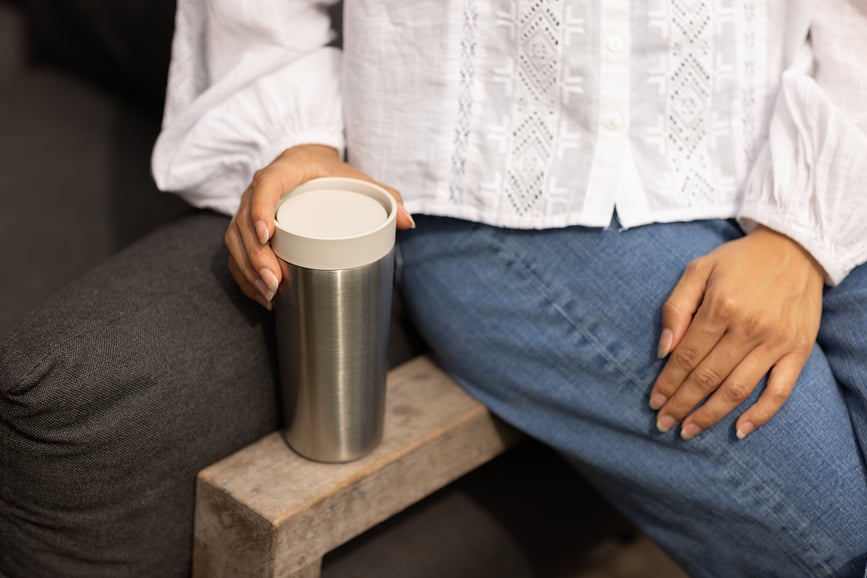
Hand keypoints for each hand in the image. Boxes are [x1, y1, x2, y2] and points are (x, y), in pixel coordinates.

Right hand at [224, 144, 414, 308]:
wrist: (303, 164)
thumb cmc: (328, 172)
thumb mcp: (355, 178)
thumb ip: (384, 194)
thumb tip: (407, 222)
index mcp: (282, 173)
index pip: (265, 186)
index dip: (260, 210)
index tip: (266, 234)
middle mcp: (257, 192)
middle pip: (243, 225)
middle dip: (256, 257)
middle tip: (275, 281)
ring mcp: (247, 211)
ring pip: (235, 242)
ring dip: (248, 272)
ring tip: (270, 294)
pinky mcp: (245, 230)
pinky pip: (235, 255)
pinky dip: (244, 277)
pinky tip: (261, 296)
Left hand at [650, 226, 824, 439]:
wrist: (795, 248)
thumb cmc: (739, 260)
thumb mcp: (698, 269)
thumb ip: (676, 307)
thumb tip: (663, 349)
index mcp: (721, 306)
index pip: (686, 357)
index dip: (667, 383)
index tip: (653, 402)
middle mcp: (749, 328)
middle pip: (707, 378)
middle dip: (681, 404)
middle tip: (663, 423)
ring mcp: (776, 342)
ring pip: (737, 390)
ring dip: (710, 415)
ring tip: (689, 431)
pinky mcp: (799, 351)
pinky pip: (780, 391)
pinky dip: (761, 415)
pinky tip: (740, 430)